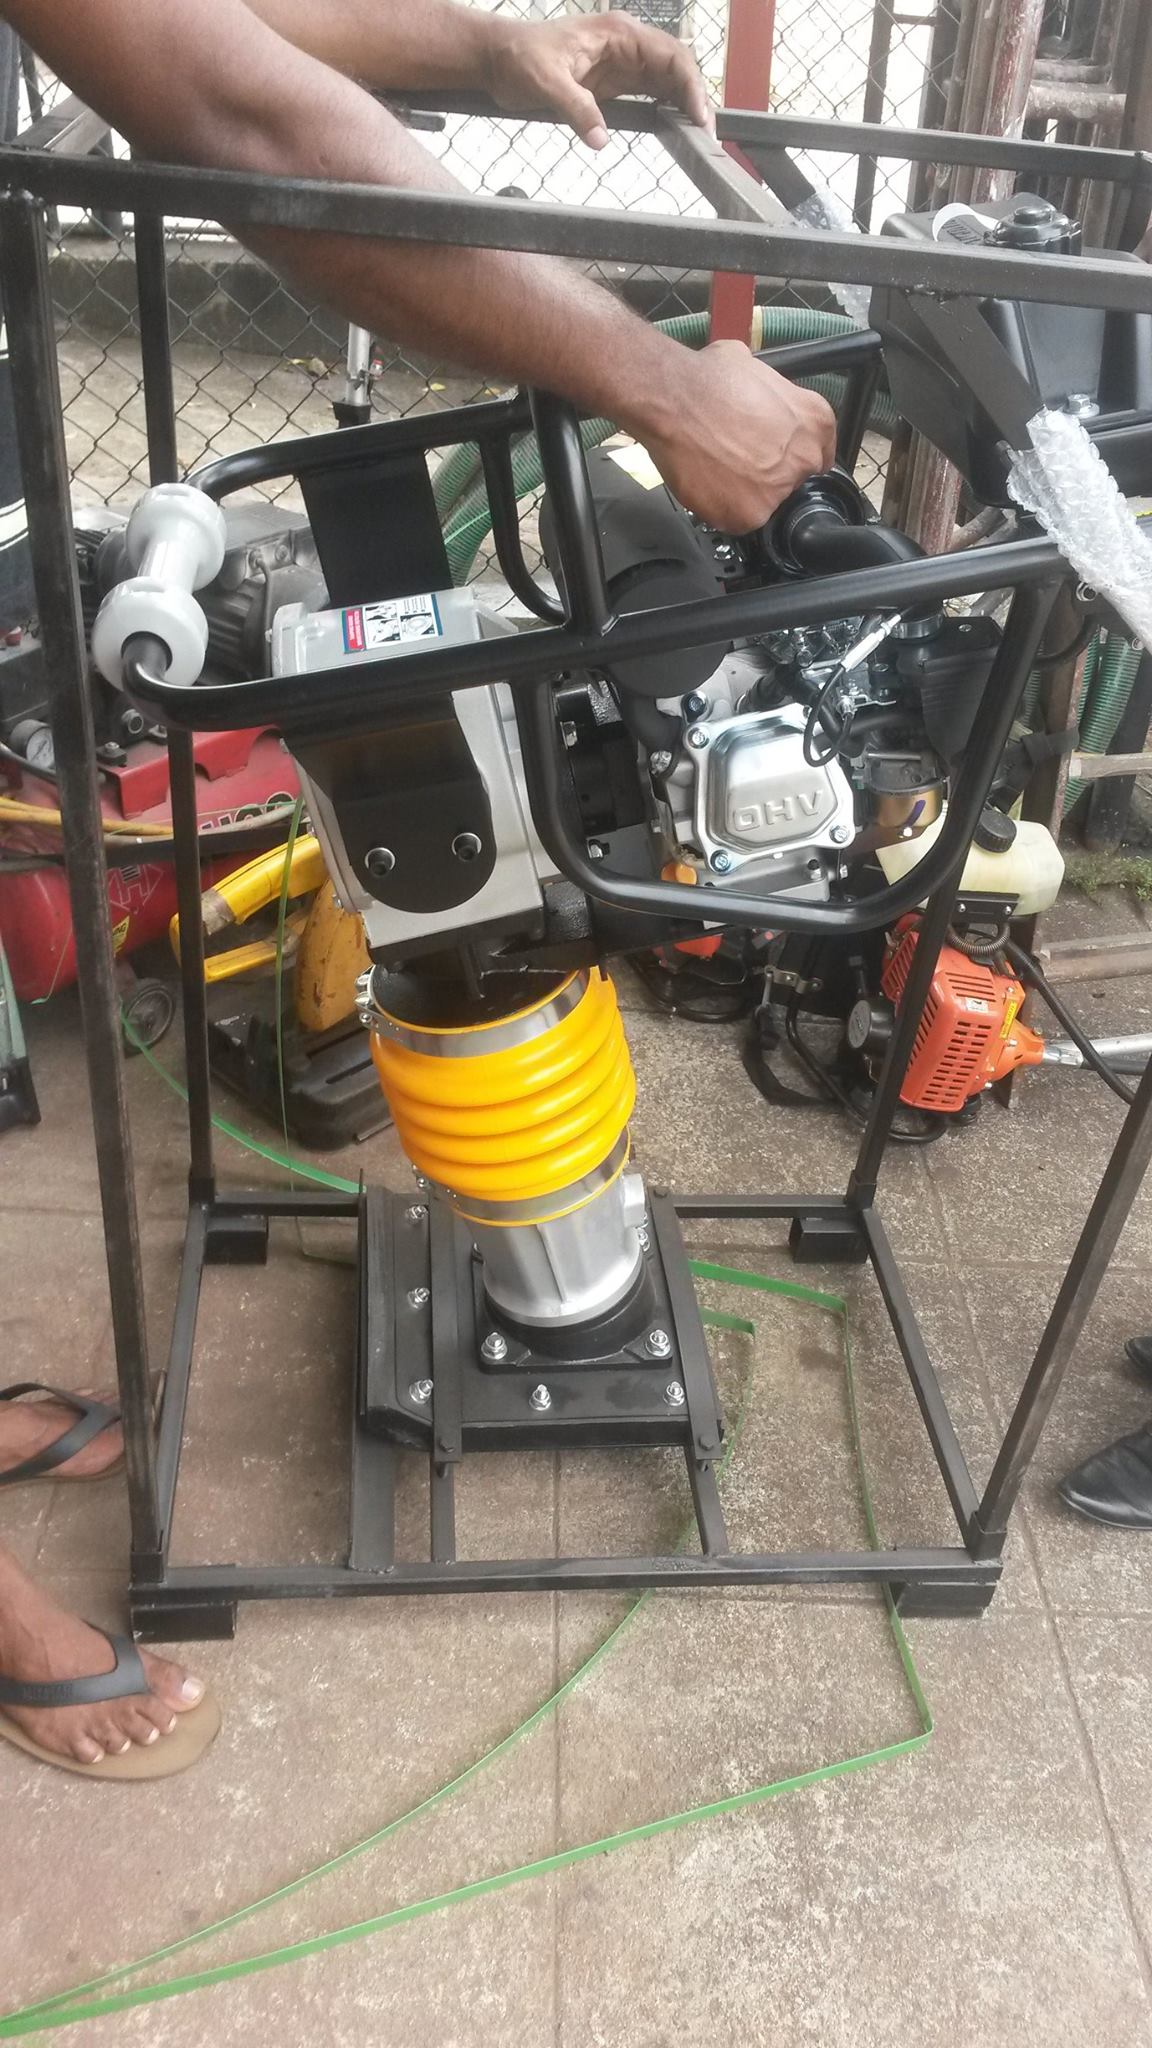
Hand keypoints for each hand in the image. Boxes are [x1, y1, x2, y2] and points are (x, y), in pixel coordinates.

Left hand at [482, 10, 711, 149]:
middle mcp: (627, 44)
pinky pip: (651, 93)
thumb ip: (576, 109)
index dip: (690, 85)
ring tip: (698, 139)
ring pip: (668, 81)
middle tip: (706, 136)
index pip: (670, 55)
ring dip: (685, 106)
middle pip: (677, 67)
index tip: (698, 117)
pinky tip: (677, 130)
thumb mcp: (545, 83)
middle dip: (696, 98)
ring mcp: (623, 63)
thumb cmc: (519, 59)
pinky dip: (667, 110)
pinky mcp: (614, 83)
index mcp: (618, 33)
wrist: (499, 59)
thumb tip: (601, 139)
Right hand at [633, 341, 837, 532]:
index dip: (789, 453)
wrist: (676, 401)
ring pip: (763, 500)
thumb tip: (758, 394)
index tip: (775, 455)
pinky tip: (706, 482)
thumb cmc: (708, 380)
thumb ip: (770, 393)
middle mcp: (804, 458)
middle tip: (736, 458)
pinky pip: (736, 519)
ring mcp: (778, 490)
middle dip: (766, 472)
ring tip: (715, 466)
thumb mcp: (756, 368)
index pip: (818, 452)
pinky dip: (719, 507)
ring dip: (742, 491)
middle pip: (790, 478)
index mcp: (814, 421)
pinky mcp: (749, 515)